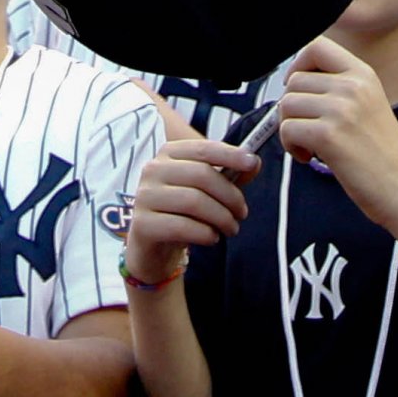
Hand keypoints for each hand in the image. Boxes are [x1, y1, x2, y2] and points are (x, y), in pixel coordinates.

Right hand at [125, 136, 261, 283]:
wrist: (154, 248)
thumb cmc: (183, 212)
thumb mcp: (208, 191)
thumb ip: (230, 175)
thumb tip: (255, 162)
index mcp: (168, 154)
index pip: (203, 148)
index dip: (230, 154)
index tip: (252, 163)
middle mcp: (152, 170)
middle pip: (202, 175)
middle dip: (230, 195)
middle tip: (242, 213)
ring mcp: (144, 197)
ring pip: (194, 201)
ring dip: (221, 217)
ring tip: (231, 228)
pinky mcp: (142, 224)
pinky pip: (182, 226)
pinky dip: (205, 233)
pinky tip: (212, 238)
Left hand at [275, 38, 397, 228]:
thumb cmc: (386, 157)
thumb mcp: (369, 105)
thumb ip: (339, 88)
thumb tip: (296, 83)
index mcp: (363, 75)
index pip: (317, 46)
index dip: (298, 65)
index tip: (301, 90)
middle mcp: (353, 86)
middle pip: (294, 80)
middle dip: (292, 107)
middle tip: (308, 129)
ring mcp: (341, 109)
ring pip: (286, 104)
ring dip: (290, 128)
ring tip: (311, 146)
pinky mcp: (329, 135)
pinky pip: (287, 129)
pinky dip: (291, 146)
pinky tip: (310, 157)